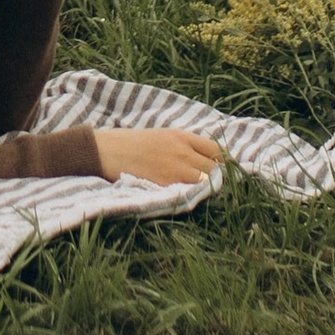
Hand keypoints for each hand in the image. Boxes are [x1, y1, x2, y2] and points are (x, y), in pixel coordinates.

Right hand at [93, 127, 225, 186]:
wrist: (107, 151)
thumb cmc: (131, 143)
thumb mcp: (161, 135)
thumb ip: (183, 145)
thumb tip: (206, 159)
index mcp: (181, 136)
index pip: (216, 150)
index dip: (226, 162)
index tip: (227, 171)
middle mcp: (182, 151)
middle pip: (215, 168)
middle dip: (220, 178)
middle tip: (221, 187)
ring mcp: (175, 170)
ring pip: (206, 182)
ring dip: (209, 189)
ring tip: (207, 195)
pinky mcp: (166, 186)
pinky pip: (190, 193)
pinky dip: (194, 197)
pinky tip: (191, 199)